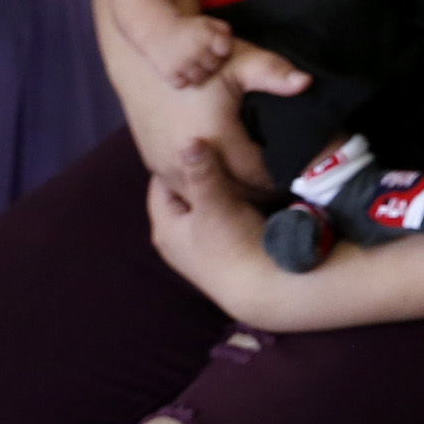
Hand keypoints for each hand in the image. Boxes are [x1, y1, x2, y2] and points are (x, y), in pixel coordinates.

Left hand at [148, 143, 280, 320]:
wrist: (264, 287)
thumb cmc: (232, 244)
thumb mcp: (215, 203)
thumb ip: (201, 171)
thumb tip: (187, 138)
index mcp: (164, 228)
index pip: (159, 183)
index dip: (174, 158)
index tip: (193, 136)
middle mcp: (176, 240)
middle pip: (181, 194)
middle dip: (194, 171)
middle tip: (213, 143)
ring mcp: (198, 248)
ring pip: (201, 206)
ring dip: (213, 187)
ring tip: (231, 159)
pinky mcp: (220, 251)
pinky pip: (217, 216)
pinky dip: (226, 200)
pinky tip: (243, 187)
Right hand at [150, 12, 234, 88]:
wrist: (157, 29)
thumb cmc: (188, 28)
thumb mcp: (208, 22)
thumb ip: (224, 32)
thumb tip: (229, 50)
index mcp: (206, 35)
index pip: (225, 51)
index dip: (220, 49)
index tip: (211, 46)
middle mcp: (195, 49)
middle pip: (214, 66)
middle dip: (209, 62)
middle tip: (199, 56)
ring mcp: (182, 62)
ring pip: (200, 79)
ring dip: (197, 73)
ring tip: (191, 64)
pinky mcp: (169, 73)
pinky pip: (182, 84)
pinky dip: (181, 79)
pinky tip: (180, 70)